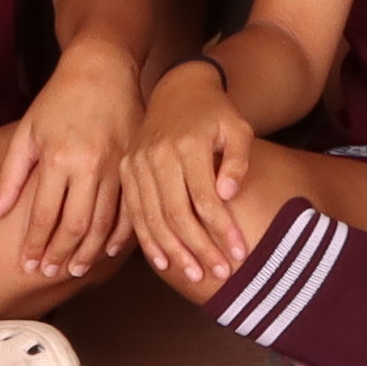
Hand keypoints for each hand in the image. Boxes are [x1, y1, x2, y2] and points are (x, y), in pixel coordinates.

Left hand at [0, 61, 139, 285]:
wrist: (103, 69)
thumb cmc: (58, 100)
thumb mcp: (26, 133)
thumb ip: (10, 177)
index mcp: (58, 158)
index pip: (44, 215)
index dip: (34, 244)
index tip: (26, 264)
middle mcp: (90, 165)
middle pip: (76, 225)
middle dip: (61, 254)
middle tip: (49, 273)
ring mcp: (117, 166)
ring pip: (105, 222)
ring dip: (89, 251)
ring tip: (76, 270)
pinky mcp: (135, 164)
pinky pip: (131, 208)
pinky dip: (121, 234)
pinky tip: (109, 249)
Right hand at [124, 62, 259, 300]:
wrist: (178, 89)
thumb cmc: (216, 114)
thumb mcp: (238, 128)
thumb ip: (238, 160)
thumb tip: (228, 195)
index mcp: (187, 144)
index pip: (205, 198)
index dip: (222, 230)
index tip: (239, 254)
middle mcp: (157, 155)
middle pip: (177, 214)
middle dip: (200, 248)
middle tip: (220, 274)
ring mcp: (137, 163)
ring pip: (153, 218)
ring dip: (174, 252)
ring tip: (195, 275)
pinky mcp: (127, 170)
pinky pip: (135, 212)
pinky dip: (148, 240)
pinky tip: (163, 262)